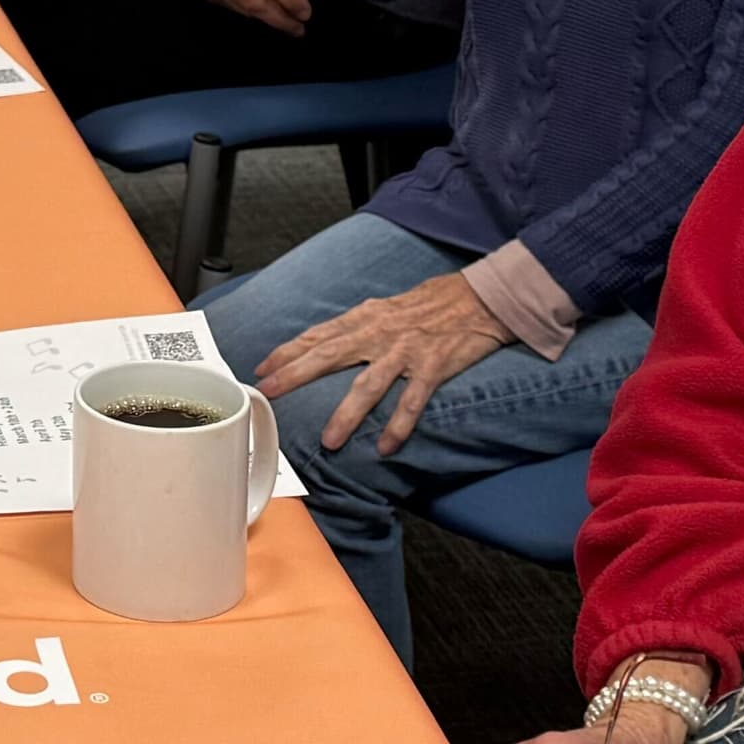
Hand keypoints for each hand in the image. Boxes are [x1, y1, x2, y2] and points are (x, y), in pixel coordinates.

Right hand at [156, 0, 312, 34]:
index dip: (291, 1)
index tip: (305, 13)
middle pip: (258, 4)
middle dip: (281, 20)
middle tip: (298, 29)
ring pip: (246, 10)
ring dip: (268, 19)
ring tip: (286, 24)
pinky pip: (235, 8)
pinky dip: (252, 13)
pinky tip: (263, 13)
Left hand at [252, 272, 506, 453]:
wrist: (480, 297)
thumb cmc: (432, 303)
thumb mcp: (387, 308)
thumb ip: (358, 327)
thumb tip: (327, 343)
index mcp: (366, 317)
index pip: (318, 335)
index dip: (287, 351)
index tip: (262, 368)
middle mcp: (379, 333)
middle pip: (329, 355)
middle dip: (296, 374)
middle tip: (271, 393)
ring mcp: (405, 351)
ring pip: (367, 385)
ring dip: (346, 414)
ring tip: (328, 441)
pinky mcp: (433, 367)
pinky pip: (411, 400)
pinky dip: (399, 424)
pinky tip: (385, 446)